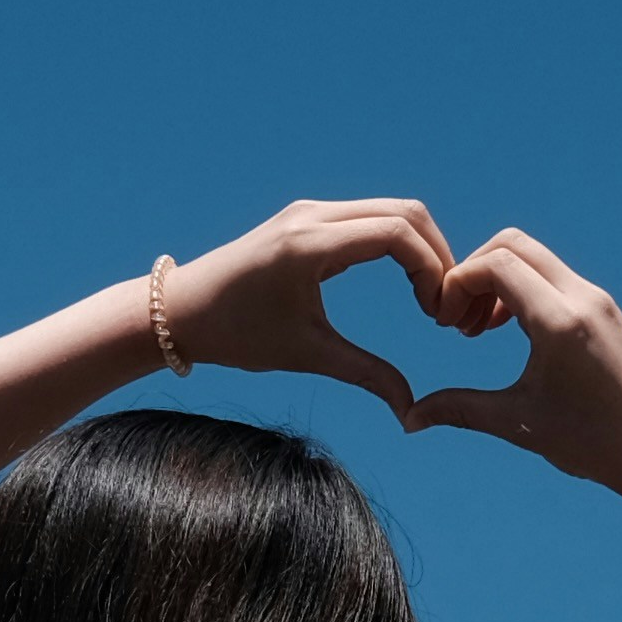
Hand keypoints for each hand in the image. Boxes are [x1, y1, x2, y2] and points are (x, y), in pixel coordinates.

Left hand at [157, 197, 466, 415]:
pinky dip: (398, 241)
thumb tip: (410, 411)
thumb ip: (365, 374)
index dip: (432, 270)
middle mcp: (313, 214)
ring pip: (390, 209)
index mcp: (311, 243)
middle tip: (443, 306)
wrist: (178, 311)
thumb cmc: (236, 334)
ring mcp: (310, 211)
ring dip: (420, 247)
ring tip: (427, 298)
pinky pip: (369, 217)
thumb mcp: (306, 354)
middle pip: (406, 211)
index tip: (436, 315)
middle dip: (437, 255)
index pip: (398, 233)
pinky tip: (404, 282)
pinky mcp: (307, 217)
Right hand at [398, 229, 621, 492]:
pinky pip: (552, 276)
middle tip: (456, 322)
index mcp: (560, 321)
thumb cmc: (593, 443)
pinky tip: (507, 330)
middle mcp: (582, 298)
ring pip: (533, 258)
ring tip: (477, 330)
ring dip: (496, 280)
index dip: (456, 284)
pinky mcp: (603, 310)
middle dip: (473, 274)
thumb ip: (461, 410)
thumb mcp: (520, 425)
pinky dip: (521, 288)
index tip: (442, 324)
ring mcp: (596, 300)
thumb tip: (410, 419)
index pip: (496, 264)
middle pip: (512, 245)